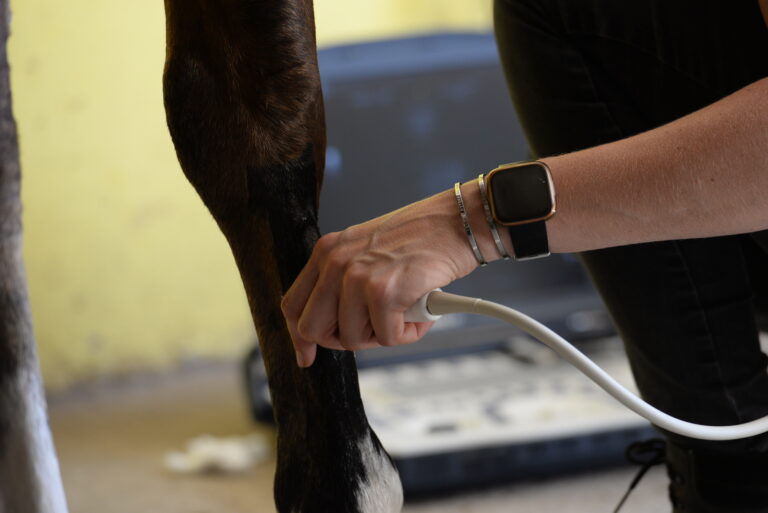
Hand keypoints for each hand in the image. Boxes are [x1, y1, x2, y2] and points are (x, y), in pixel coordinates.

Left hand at [281, 188, 479, 366]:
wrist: (457, 222)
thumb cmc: (421, 238)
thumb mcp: (366, 250)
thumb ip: (343, 281)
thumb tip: (331, 324)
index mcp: (327, 251)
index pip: (293, 304)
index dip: (299, 337)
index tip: (305, 355)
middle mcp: (335, 262)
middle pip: (313, 328)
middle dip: (344, 340)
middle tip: (375, 330)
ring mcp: (358, 277)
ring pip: (351, 339)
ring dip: (383, 335)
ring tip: (405, 312)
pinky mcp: (384, 292)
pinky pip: (386, 338)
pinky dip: (408, 333)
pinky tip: (421, 311)